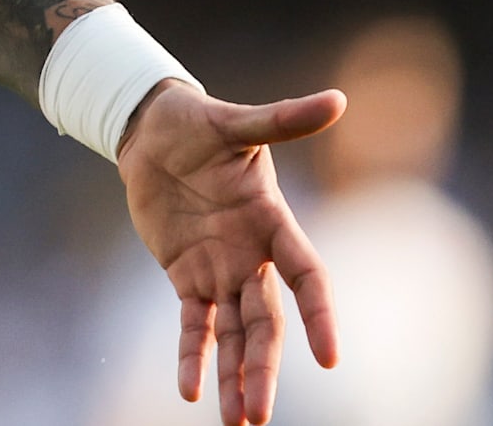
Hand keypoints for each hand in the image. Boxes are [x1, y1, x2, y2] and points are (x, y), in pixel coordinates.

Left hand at [117, 81, 343, 425]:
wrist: (153, 130)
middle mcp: (253, 256)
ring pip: (234, 333)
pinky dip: (192, 354)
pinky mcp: (185, 275)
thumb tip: (338, 100)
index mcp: (274, 223)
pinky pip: (192, 323)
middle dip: (263, 367)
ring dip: (236, 375)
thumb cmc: (199, 122)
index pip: (307, 277)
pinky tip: (191, 391)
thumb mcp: (235, 122)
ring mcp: (220, 269)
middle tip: (259, 415)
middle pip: (265, 322)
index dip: (320, 315)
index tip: (330, 357)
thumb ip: (282, 118)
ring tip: (239, 422)